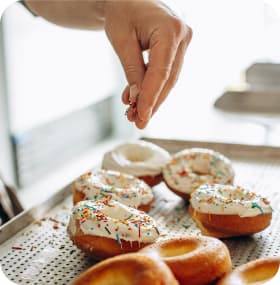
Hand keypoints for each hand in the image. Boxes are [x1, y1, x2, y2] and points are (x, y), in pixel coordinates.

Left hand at [104, 0, 191, 128]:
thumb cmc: (123, 11)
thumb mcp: (122, 40)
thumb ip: (132, 71)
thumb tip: (137, 100)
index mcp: (170, 30)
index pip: (161, 72)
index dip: (151, 97)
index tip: (141, 117)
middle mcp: (182, 37)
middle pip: (168, 80)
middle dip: (152, 103)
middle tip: (138, 122)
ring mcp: (182, 44)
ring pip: (168, 80)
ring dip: (152, 99)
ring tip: (135, 114)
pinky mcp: (176, 50)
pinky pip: (166, 74)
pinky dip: (152, 89)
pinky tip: (138, 100)